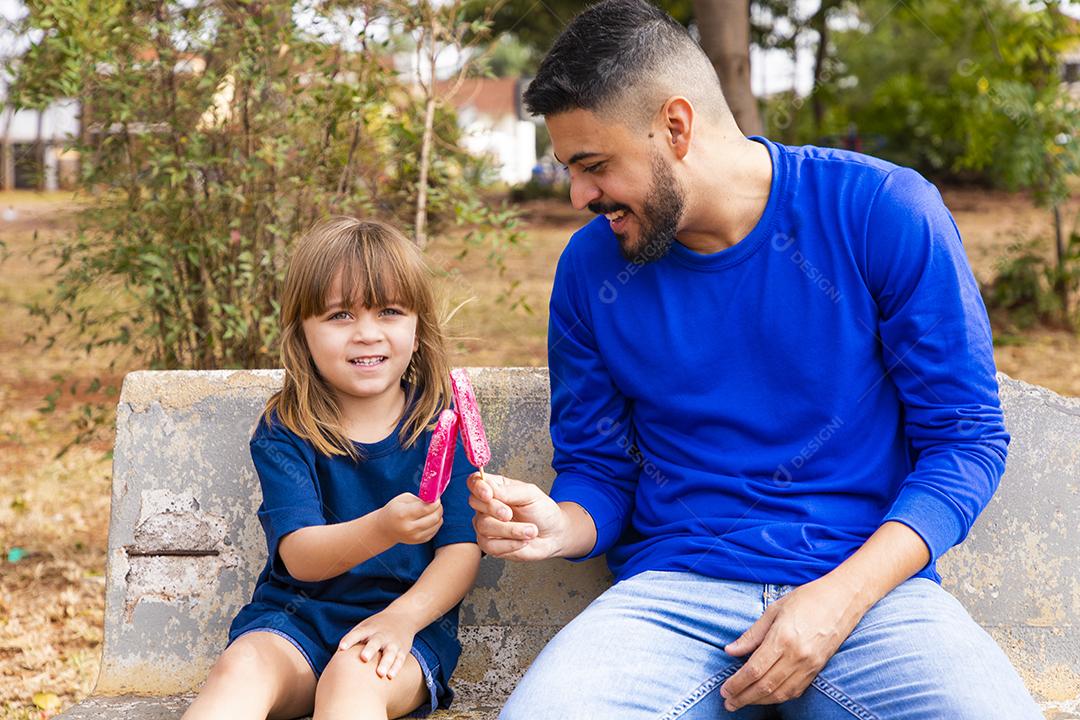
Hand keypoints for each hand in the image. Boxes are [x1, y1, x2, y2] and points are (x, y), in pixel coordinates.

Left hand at [338, 610, 416, 679]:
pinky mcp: (402, 649)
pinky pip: (400, 659)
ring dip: (385, 663)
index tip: (341, 648)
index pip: (358, 633)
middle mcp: (381, 635)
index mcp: (369, 629)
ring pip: (389, 652)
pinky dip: (396, 667)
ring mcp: (393, 642)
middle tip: (364, 658)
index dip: (349, 640)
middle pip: (375, 642)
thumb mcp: (365, 627)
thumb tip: (335, 658)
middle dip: (370, 650)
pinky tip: (391, 676)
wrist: (403, 615)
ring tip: (380, 673)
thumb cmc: (377, 626)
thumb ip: (352, 640)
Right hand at [378, 492, 442, 544]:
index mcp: (403, 514)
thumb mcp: (402, 499)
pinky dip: (436, 523)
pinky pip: (435, 531)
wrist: (386, 529)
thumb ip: (419, 499)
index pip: (426, 509)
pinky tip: (429, 518)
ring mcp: (414, 536)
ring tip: (433, 510)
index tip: (436, 498)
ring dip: (439, 515)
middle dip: (439, 508)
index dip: (435, 503)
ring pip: (436, 524)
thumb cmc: (394, 510)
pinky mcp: (419, 541)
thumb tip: (434, 500)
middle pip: (434, 518)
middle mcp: (409, 528)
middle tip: (437, 503)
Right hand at [466, 472, 565, 560]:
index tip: (488, 494)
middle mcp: (487, 506)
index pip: (475, 482)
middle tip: (510, 514)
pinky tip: (523, 540)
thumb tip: (490, 488)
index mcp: (495, 488)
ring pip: (483, 526)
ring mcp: (486, 525)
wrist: (553, 534)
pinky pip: (490, 546)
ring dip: (510, 530)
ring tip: (530, 530)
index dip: (477, 486)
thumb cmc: (542, 511)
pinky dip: (510, 544)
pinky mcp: (490, 544)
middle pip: (474, 502)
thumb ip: (510, 491)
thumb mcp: (531, 494)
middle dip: (493, 508)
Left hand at [719, 575, 865, 710]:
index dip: (737, 683)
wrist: (844, 599)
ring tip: (742, 702)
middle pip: (765, 685)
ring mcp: (810, 665)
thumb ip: (752, 634)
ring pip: (780, 693)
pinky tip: (765, 697)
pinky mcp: (818, 669)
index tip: (724, 690)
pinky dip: (778, 697)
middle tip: (728, 703)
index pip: (754, 669)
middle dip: (743, 697)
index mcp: (783, 638)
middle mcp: (797, 656)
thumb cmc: (808, 598)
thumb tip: (730, 650)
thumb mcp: (774, 610)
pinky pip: (795, 690)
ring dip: (759, 701)